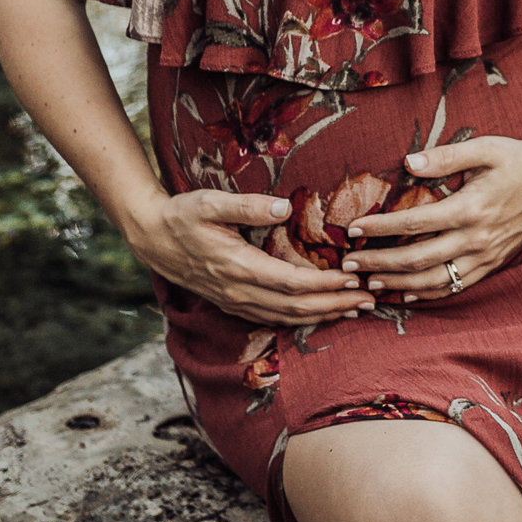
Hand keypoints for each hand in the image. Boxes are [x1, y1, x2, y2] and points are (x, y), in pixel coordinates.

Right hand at [128, 191, 376, 326]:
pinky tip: (322, 313)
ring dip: (323, 316)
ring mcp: (235, 301)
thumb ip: (246, 206)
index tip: (354, 277)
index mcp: (237, 266)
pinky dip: (301, 318)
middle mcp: (238, 291)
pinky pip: (273, 318)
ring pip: (285, 318)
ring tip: (356, 309)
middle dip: (335, 305)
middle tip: (369, 299)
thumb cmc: (182, 215)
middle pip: (295, 307)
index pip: (291, 283)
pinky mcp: (233, 303)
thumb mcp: (209, 202)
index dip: (325, 284)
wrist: (151, 238)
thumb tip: (284, 206)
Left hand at [342, 137, 521, 301]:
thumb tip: (408, 162)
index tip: (354, 229)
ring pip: (435, 280)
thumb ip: (446, 156)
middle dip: (379, 263)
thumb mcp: (486, 147)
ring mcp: (486, 255)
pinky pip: (457, 286)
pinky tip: (408, 293)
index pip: (415, 222)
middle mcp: (477, 237)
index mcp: (471, 207)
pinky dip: (429, 293)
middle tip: (349, 265)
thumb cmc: (521, 159)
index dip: (381, 228)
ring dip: (399, 283)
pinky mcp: (493, 263)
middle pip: (418, 259)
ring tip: (371, 281)